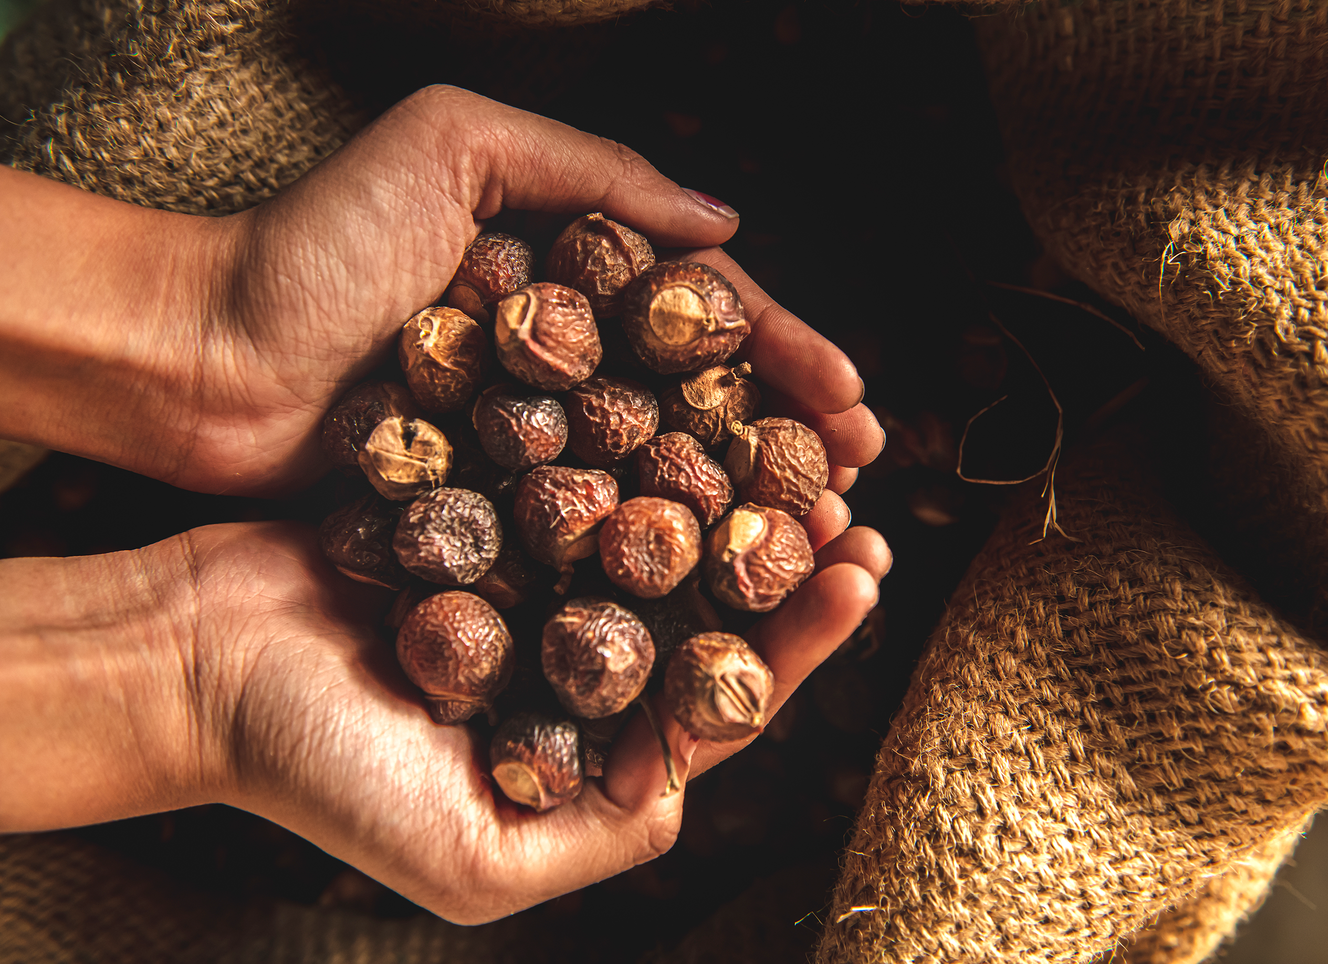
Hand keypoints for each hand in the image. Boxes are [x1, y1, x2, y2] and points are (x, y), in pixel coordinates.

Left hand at [0, 85, 881, 495]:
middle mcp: (565, 360)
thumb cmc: (315, 244)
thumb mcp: (452, 146)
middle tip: (861, 482)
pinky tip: (707, 586)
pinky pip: (589, 531)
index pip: (705, 317)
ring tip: (814, 542)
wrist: (199, 359)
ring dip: (740, 508)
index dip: (786, 354)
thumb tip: (726, 222)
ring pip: (660, 473)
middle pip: (700, 402)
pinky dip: (652, 556)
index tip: (853, 401)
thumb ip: (590, 171)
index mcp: (572, 274)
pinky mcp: (491, 508)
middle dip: (789, 439)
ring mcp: (531, 439)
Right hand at [0, 519, 888, 922]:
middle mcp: (570, 660)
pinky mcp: (488, 510)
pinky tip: (693, 400)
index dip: (800, 642)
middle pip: (705, 605)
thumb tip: (690, 798)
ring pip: (656, 531)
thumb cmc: (315, 767)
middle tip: (859, 504)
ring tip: (806, 445)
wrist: (193, 657)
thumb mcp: (467, 856)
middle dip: (787, 559)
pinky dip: (637, 439)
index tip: (862, 577)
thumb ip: (595, 841)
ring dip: (731, 490)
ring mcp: (531, 579)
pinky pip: (580, 470)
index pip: (720, 694)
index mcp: (585, 745)